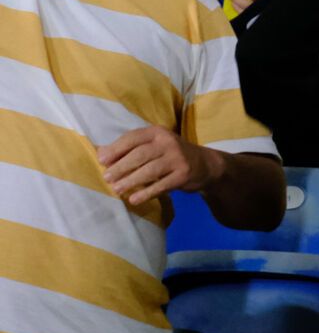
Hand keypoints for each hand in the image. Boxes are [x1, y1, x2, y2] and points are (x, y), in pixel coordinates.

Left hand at [98, 125, 218, 206]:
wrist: (204, 164)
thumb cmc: (170, 154)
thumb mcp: (153, 145)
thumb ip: (129, 148)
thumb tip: (100, 153)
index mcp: (157, 132)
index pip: (133, 137)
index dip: (116, 148)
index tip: (101, 160)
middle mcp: (168, 142)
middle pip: (140, 154)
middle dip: (121, 167)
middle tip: (106, 178)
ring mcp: (177, 158)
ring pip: (150, 170)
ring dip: (131, 180)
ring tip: (117, 189)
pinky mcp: (183, 174)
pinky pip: (162, 185)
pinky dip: (147, 193)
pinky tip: (134, 199)